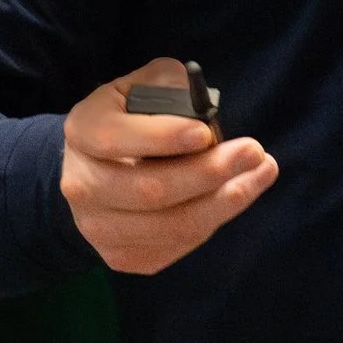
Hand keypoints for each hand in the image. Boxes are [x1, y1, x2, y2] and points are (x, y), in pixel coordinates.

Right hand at [60, 62, 278, 275]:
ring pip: (172, 225)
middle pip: (151, 191)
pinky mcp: (123, 256)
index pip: (116, 138)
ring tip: (261, 173)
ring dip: (226, 201)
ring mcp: (99, 228)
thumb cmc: (129, 120)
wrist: (97, 169)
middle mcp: (82, 185)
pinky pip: (179, 244)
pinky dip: (214, 220)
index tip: (206, 133)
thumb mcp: (140, 87)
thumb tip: (201, 111)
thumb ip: (168, 87)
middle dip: (209, 173)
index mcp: (82, 132)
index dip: (163, 137)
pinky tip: (237, 195)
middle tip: (255, 153)